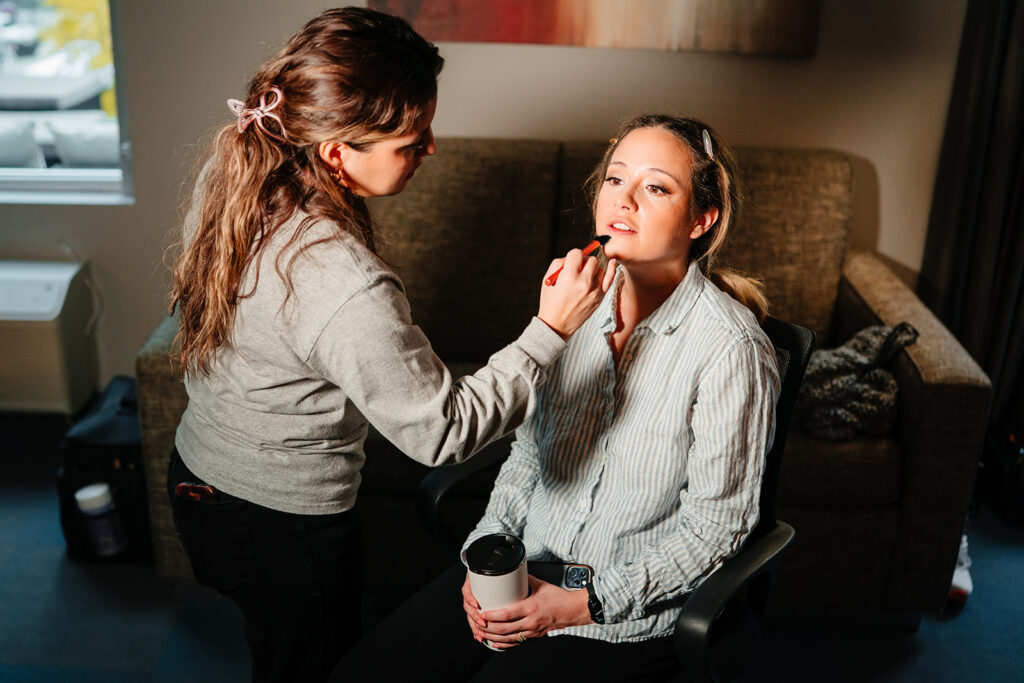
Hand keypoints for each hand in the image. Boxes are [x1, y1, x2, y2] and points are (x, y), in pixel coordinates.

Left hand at [465, 574, 592, 649]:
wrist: (573, 610)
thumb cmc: (559, 598)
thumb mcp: (540, 584)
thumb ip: (525, 579)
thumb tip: (513, 572)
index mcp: (531, 607)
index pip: (507, 614)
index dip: (492, 615)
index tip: (482, 612)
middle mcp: (531, 621)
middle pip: (505, 629)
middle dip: (488, 627)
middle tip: (478, 623)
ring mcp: (533, 630)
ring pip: (509, 638)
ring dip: (494, 637)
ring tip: (483, 632)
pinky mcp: (535, 635)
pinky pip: (517, 642)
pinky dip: (505, 644)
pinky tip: (497, 642)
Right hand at [537, 250, 616, 339]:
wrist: (557, 325)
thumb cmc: (550, 301)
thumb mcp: (548, 279)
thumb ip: (560, 263)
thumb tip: (573, 256)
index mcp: (569, 277)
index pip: (577, 253)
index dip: (572, 256)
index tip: (570, 261)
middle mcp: (584, 282)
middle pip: (591, 260)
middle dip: (583, 261)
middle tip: (577, 268)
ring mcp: (594, 290)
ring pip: (600, 268)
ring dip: (592, 269)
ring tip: (584, 277)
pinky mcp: (600, 297)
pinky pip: (610, 278)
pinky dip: (612, 268)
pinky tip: (612, 262)